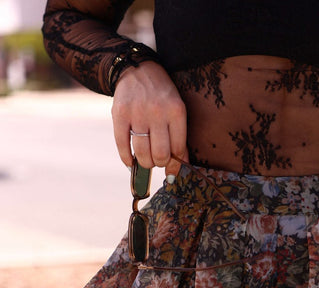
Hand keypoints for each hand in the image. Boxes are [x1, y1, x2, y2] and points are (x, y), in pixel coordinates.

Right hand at [111, 61, 187, 177]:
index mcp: (176, 111)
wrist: (136, 68)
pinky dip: (127, 159)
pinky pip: (122, 145)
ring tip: (146, 159)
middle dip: (160, 163)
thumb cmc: (161, 95)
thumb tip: (178, 168)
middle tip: (157, 160)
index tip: (171, 169)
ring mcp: (137, 113)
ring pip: (143, 153)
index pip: (178, 149)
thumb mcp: (176, 109)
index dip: (175, 165)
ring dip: (145, 163)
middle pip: (160, 154)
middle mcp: (157, 111)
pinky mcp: (119, 114)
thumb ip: (179, 137)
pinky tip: (131, 161)